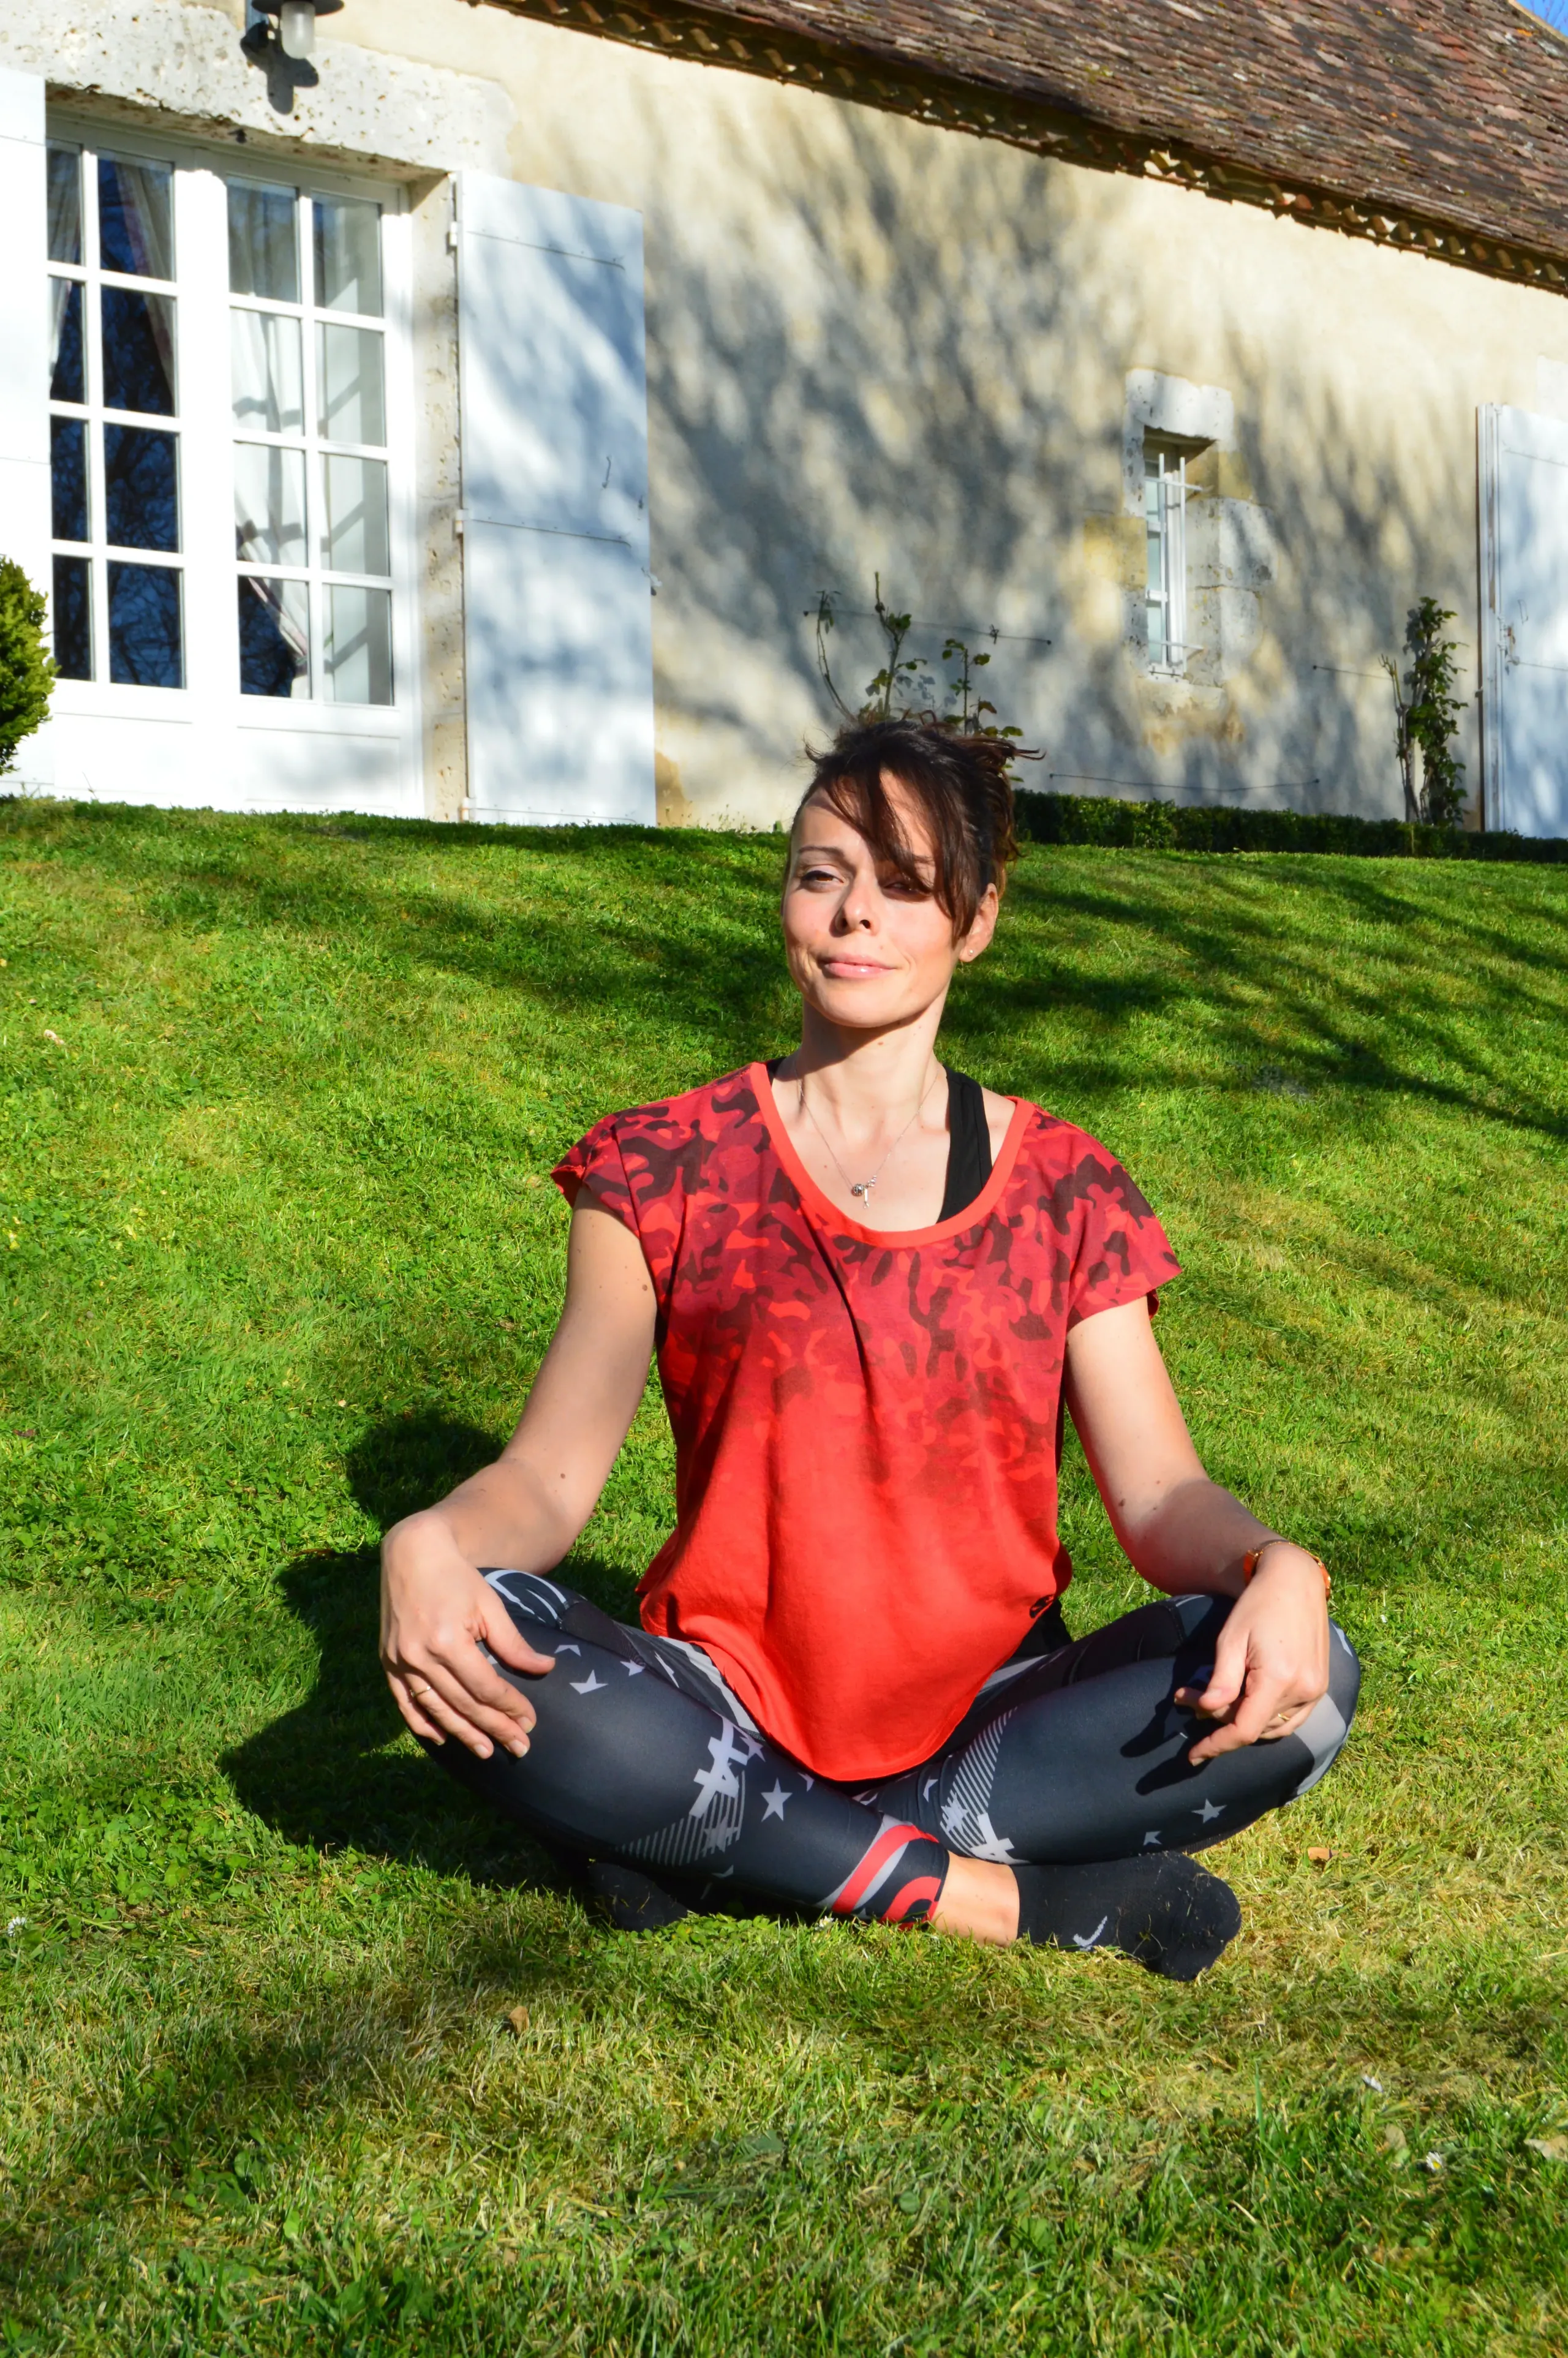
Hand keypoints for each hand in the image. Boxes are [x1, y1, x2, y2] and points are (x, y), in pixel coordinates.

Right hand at [380, 1510, 555, 1759]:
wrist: (412, 1554)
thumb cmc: (457, 1578)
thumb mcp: (490, 1606)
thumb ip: (513, 1644)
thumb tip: (545, 1670)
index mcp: (448, 1641)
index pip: (485, 1687)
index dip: (509, 1707)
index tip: (530, 1722)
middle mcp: (420, 1656)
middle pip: (462, 1704)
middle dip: (493, 1728)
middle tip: (518, 1748)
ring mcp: (399, 1661)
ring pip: (435, 1709)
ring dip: (462, 1734)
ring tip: (486, 1751)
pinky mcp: (387, 1662)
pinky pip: (404, 1702)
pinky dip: (422, 1723)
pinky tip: (441, 1738)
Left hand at [1174, 1544, 1329, 1763]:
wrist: (1295, 1583)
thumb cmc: (1257, 1605)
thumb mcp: (1231, 1639)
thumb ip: (1221, 1681)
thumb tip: (1206, 1712)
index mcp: (1278, 1678)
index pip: (1243, 1729)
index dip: (1216, 1745)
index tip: (1192, 1754)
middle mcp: (1304, 1690)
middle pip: (1255, 1728)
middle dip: (1219, 1722)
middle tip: (1188, 1698)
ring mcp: (1316, 1691)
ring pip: (1273, 1728)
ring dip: (1243, 1723)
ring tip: (1215, 1700)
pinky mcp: (1320, 1687)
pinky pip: (1291, 1719)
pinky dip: (1266, 1719)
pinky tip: (1245, 1703)